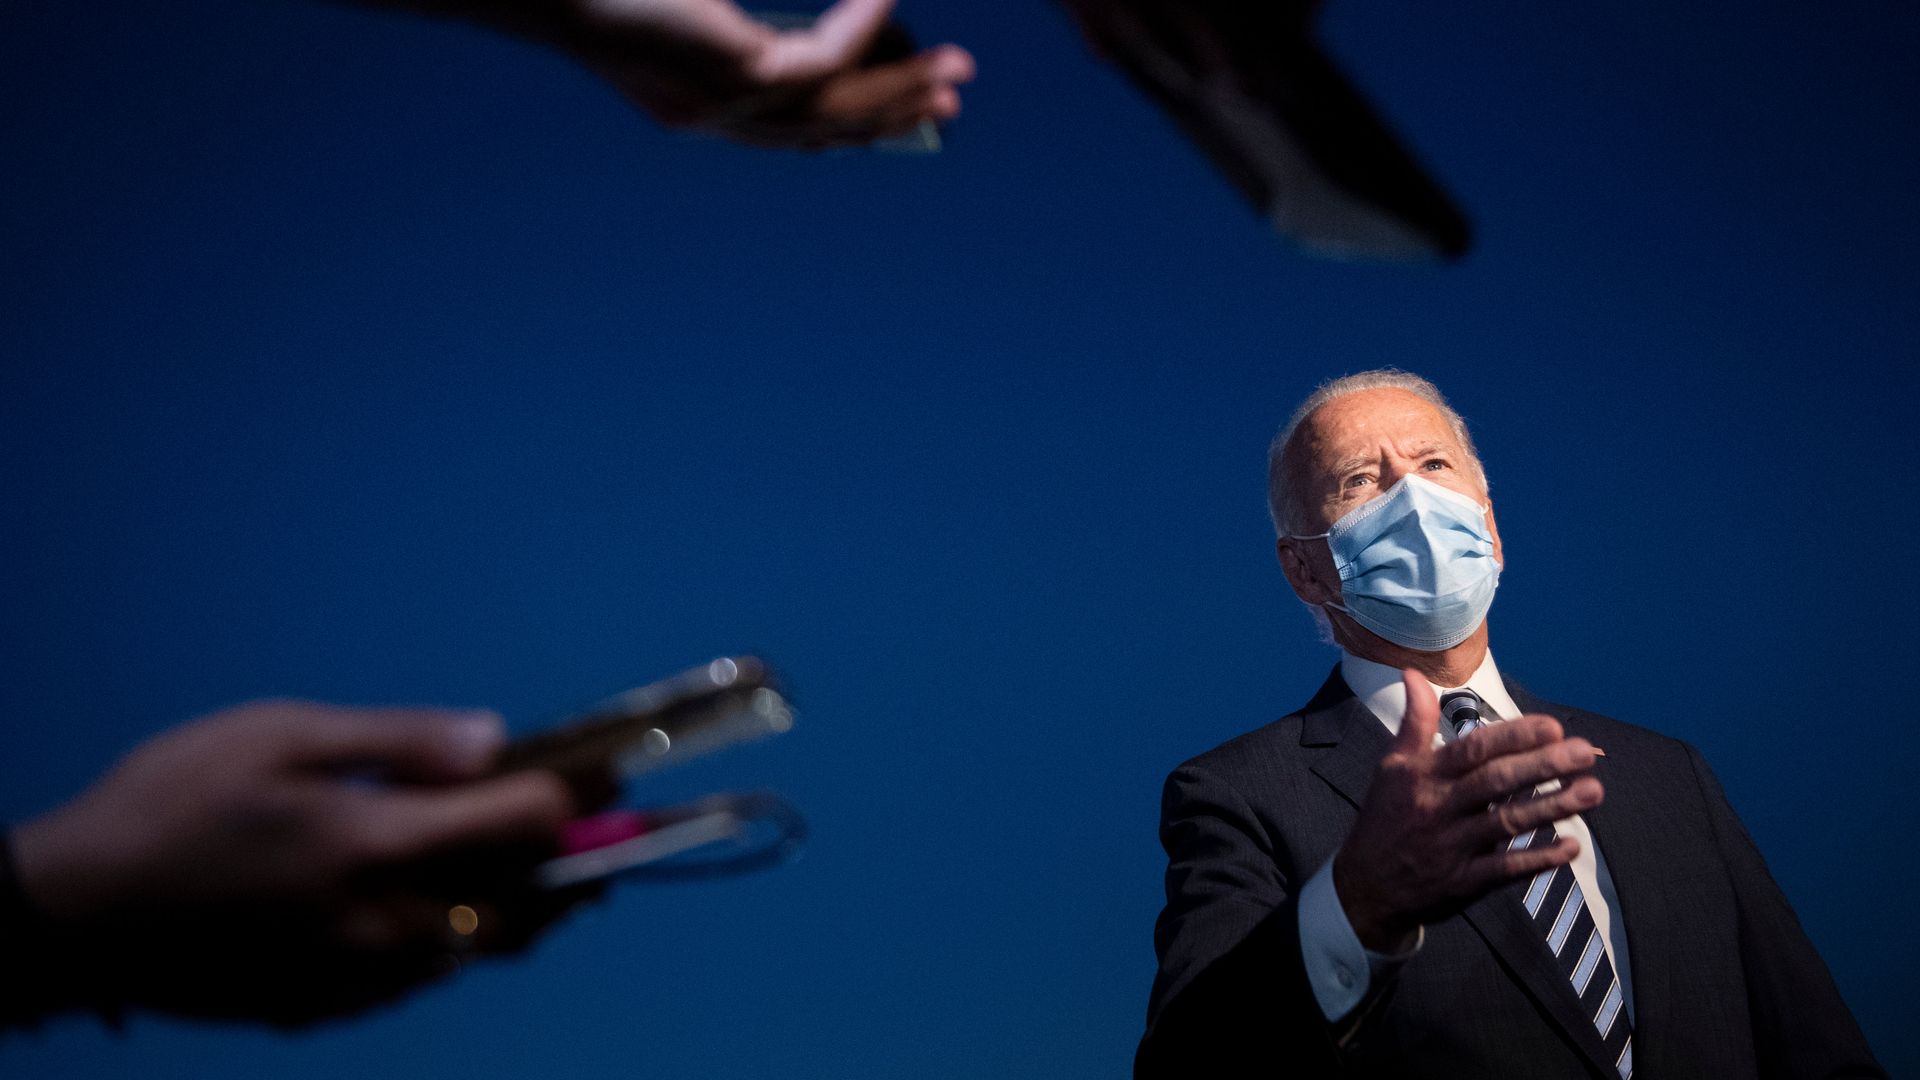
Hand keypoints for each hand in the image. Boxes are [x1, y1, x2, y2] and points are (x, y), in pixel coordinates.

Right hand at [9, 701, 578, 1025]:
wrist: (69, 916)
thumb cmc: (169, 805)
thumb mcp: (278, 735)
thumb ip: (398, 741)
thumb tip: (492, 738)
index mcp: (375, 844)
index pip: (519, 824)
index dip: (578, 793)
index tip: (615, 772)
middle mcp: (381, 922)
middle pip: (522, 904)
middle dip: (577, 865)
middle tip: (609, 834)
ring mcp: (353, 976)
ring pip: (478, 952)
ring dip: (529, 912)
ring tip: (557, 877)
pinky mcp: (322, 1006)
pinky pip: (419, 980)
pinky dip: (456, 947)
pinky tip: (457, 918)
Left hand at [530, 0, 973, 147]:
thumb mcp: (693, 13)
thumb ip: (740, 26)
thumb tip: (814, 39)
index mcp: (699, 103)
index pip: (794, 128)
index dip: (856, 120)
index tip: (907, 106)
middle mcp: (713, 116)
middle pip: (826, 128)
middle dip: (895, 113)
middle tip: (953, 102)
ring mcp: (725, 102)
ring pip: (836, 105)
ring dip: (900, 88)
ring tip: (954, 72)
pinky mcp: (734, 73)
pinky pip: (823, 58)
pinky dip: (863, 27)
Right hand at [1332, 670, 1602, 951]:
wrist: (1365, 887)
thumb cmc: (1385, 818)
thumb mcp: (1391, 767)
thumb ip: (1414, 722)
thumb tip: (1413, 674)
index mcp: (1424, 775)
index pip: (1473, 749)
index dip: (1514, 737)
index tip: (1552, 726)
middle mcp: (1439, 807)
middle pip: (1496, 782)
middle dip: (1544, 765)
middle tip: (1585, 752)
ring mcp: (1452, 846)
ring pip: (1507, 822)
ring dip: (1553, 807)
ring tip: (1592, 791)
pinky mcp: (1462, 882)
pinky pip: (1506, 869)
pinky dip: (1539, 858)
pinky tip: (1571, 846)